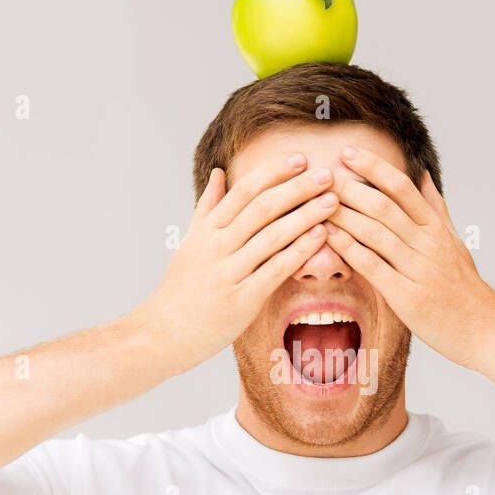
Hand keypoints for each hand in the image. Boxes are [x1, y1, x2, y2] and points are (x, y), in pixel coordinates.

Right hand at [137, 154, 337, 373]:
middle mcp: (216, 246)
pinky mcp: (240, 300)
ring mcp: (227, 273)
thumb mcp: (190, 242)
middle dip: (297, 188)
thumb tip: (218, 172)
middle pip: (262, 208)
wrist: (162, 334)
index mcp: (206, 230)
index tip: (300, 160)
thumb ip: (208, 207)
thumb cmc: (181, 290)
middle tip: (327, 175)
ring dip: (305, 216)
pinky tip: (320, 238)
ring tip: (332, 201)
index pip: (244, 192)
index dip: (274, 173)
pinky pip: (274, 270)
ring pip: (271, 236)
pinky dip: (298, 251)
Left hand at [324, 145, 494, 368]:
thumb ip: (435, 208)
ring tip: (317, 202)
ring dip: (344, 215)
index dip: (373, 167)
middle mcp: (428, 244)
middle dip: (349, 187)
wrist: (484, 329)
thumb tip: (423, 174)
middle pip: (383, 206)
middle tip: (322, 174)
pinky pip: (374, 266)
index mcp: (436, 229)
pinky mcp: (408, 297)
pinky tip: (330, 238)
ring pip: (375, 233)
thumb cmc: (464, 289)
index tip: (348, 153)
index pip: (402, 187)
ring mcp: (418, 270)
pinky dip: (350, 249)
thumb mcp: (454, 242)